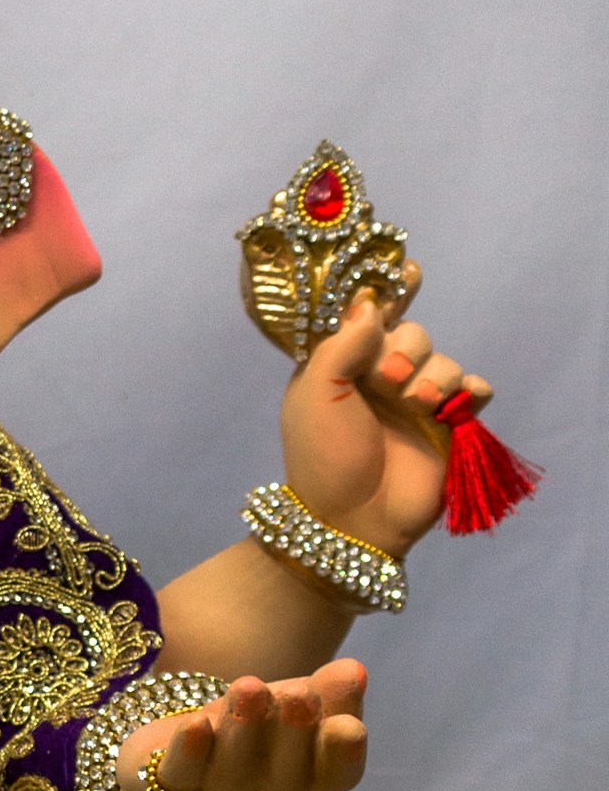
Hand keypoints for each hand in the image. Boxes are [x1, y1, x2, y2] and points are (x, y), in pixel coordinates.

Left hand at [115, 662, 367, 790]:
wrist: (188, 751)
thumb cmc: (261, 725)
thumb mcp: (297, 702)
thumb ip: (329, 692)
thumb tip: (353, 670)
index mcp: (311, 772)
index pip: (336, 773)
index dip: (343, 755)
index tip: (349, 728)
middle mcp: (269, 787)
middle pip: (287, 770)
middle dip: (293, 731)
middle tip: (299, 696)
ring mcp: (221, 787)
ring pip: (234, 763)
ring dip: (242, 725)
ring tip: (249, 688)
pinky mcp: (174, 782)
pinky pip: (182, 773)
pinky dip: (190, 750)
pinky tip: (197, 723)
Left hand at [279, 269, 493, 555]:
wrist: (352, 519)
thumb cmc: (323, 456)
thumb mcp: (316, 394)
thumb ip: (342, 343)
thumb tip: (370, 302)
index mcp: (343, 364)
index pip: (370, 314)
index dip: (389, 290)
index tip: (407, 271)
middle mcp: (382, 376)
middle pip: (413, 331)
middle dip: (407, 348)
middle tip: (388, 379)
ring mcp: (417, 401)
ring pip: (445, 359)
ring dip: (435, 377)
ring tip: (417, 406)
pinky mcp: (449, 426)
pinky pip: (473, 391)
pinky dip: (471, 392)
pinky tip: (460, 404)